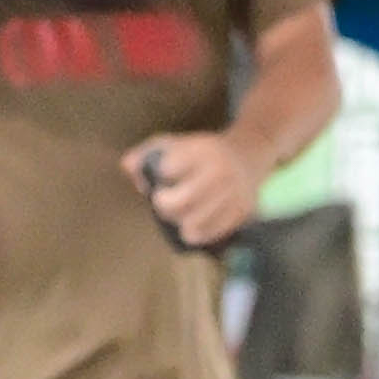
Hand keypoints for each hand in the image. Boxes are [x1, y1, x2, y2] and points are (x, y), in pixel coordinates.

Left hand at [134, 132, 261, 251]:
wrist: (249, 154)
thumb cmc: (202, 152)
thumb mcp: (174, 143)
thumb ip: (146, 153)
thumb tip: (128, 168)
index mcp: (202, 150)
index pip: (167, 169)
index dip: (160, 176)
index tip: (164, 175)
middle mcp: (221, 171)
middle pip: (178, 203)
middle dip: (164, 205)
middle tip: (165, 201)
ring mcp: (234, 193)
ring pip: (193, 224)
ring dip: (181, 222)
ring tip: (183, 212)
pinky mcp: (243, 211)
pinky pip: (210, 234)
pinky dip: (198, 232)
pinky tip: (196, 222)